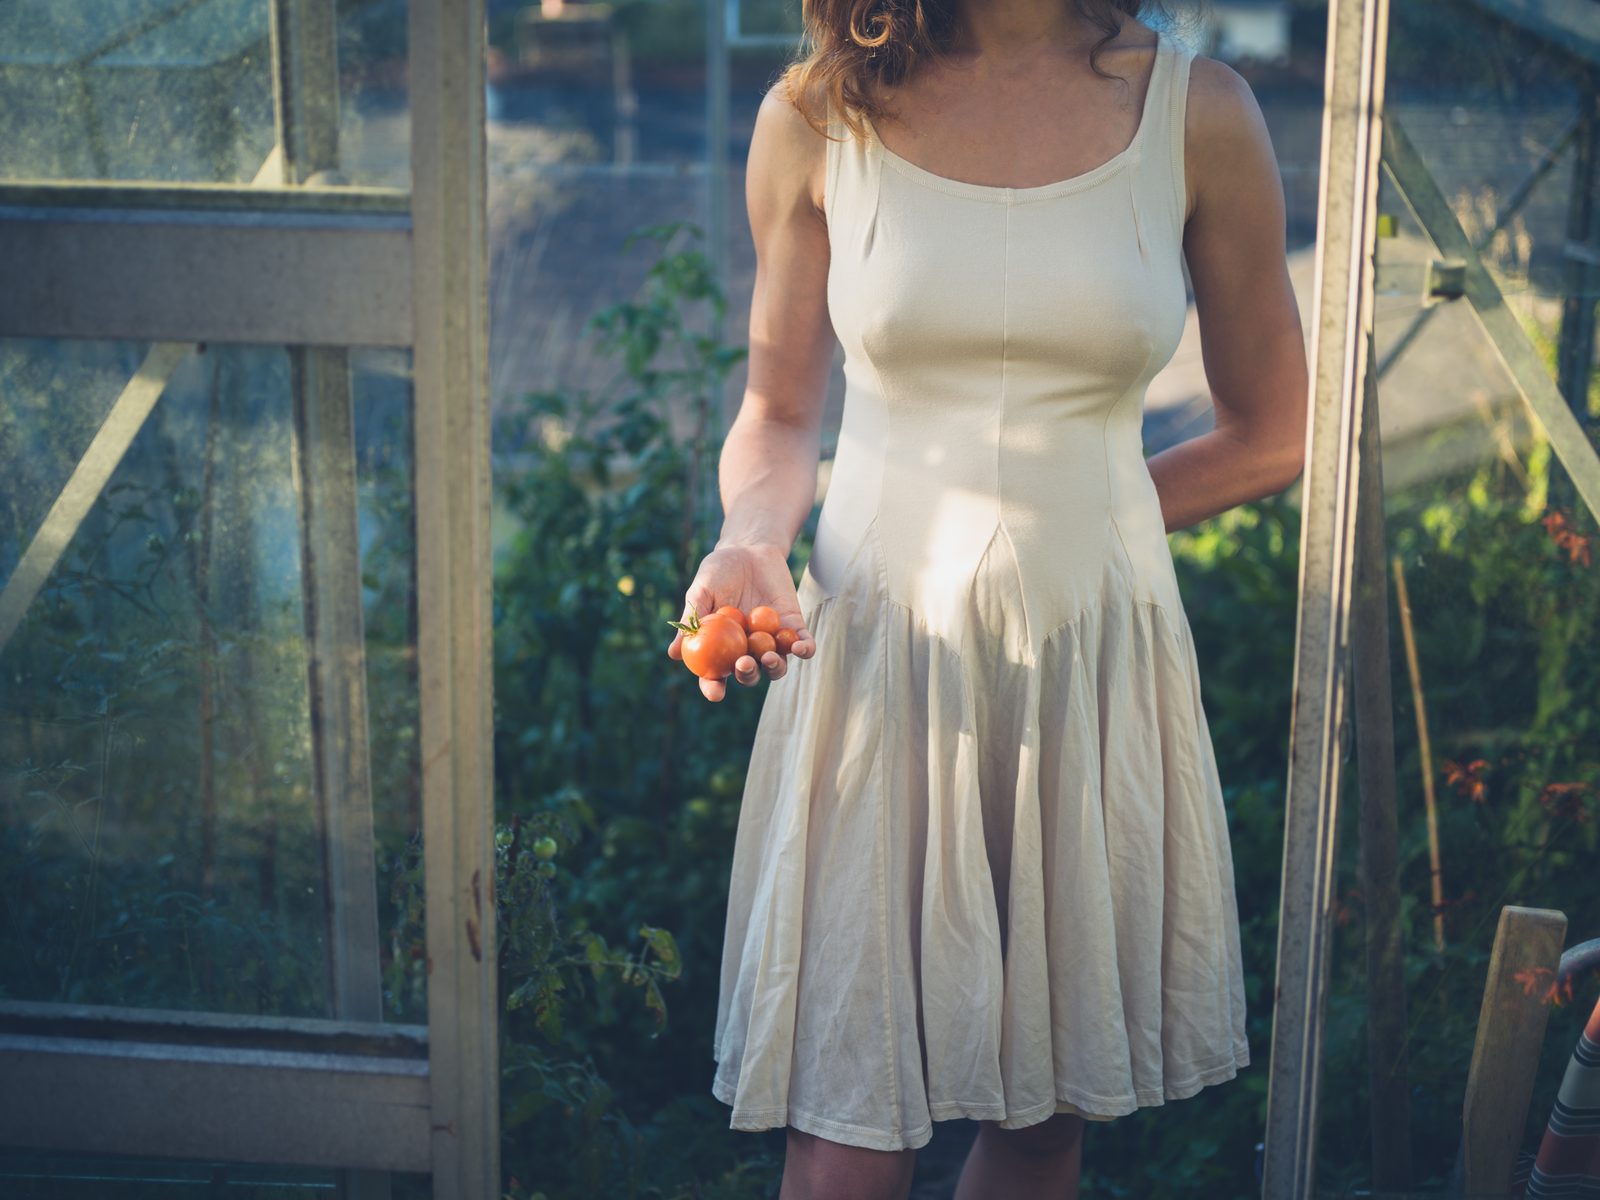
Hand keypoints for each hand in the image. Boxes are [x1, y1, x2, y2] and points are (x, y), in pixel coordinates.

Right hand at [666, 543, 816, 701]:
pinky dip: (804, 649)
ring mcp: (771, 641)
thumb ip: (692, 621)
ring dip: (775, 668)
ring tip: (769, 657)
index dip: (714, 688)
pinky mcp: (793, 627)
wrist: (748, 549)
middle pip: (749, 675)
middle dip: (747, 675)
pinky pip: (802, 645)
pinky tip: (801, 648)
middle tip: (744, 664)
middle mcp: (746, 650)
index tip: (715, 692)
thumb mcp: (701, 593)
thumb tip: (673, 654)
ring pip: (776, 667)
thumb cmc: (718, 572)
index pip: (715, 676)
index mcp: (720, 649)